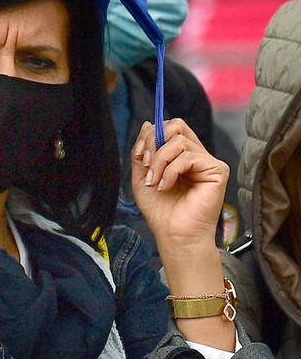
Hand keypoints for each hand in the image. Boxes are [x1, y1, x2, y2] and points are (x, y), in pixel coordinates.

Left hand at [130, 119, 234, 351]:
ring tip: (155, 182)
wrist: (173, 234)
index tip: (139, 156)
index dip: (151, 135)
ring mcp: (208, 162)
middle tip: (147, 166)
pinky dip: (171, 171)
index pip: (170, 128)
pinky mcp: (217, 170)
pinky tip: (166, 186)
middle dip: (154, 143)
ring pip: (179, 142)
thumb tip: (147, 124)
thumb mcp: (143, 176)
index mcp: (181, 155)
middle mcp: (197, 155)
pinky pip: (188, 157)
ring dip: (159, 161)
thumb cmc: (161, 210)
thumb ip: (142, 152)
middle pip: (176, 126)